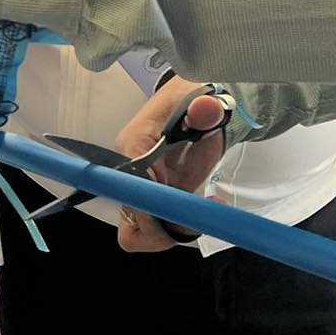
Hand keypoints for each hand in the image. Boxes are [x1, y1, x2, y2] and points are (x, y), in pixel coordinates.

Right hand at [113, 80, 230, 253]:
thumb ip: (204, 109)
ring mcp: (142, 188)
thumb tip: (205, 109)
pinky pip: (158, 227)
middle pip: (131, 220)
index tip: (183, 212)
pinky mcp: (157, 197)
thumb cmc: (193, 103)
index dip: (153, 209)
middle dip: (163, 230)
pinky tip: (206, 207)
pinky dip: (181, 227)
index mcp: (132, 147)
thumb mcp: (202, 103)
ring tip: (205, 212)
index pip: (129, 190)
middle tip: (196, 217)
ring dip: (174, 231)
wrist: (198, 106)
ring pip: (141, 231)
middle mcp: (129, 173)